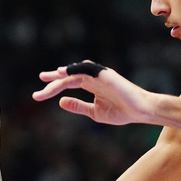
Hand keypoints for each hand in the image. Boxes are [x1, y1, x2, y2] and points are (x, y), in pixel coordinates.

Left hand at [34, 61, 155, 125]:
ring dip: (61, 74)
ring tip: (47, 78)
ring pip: (75, 72)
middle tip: (40, 80)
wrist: (141, 111)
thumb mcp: (95, 112)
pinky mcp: (105, 74)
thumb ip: (78, 106)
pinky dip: (75, 69)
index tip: (39, 94)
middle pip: (69, 76)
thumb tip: (61, 102)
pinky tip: (64, 72)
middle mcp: (94, 77)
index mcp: (92, 85)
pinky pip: (87, 68)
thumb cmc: (122, 111)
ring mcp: (99, 75)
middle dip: (53, 79)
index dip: (54, 87)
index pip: (69, 83)